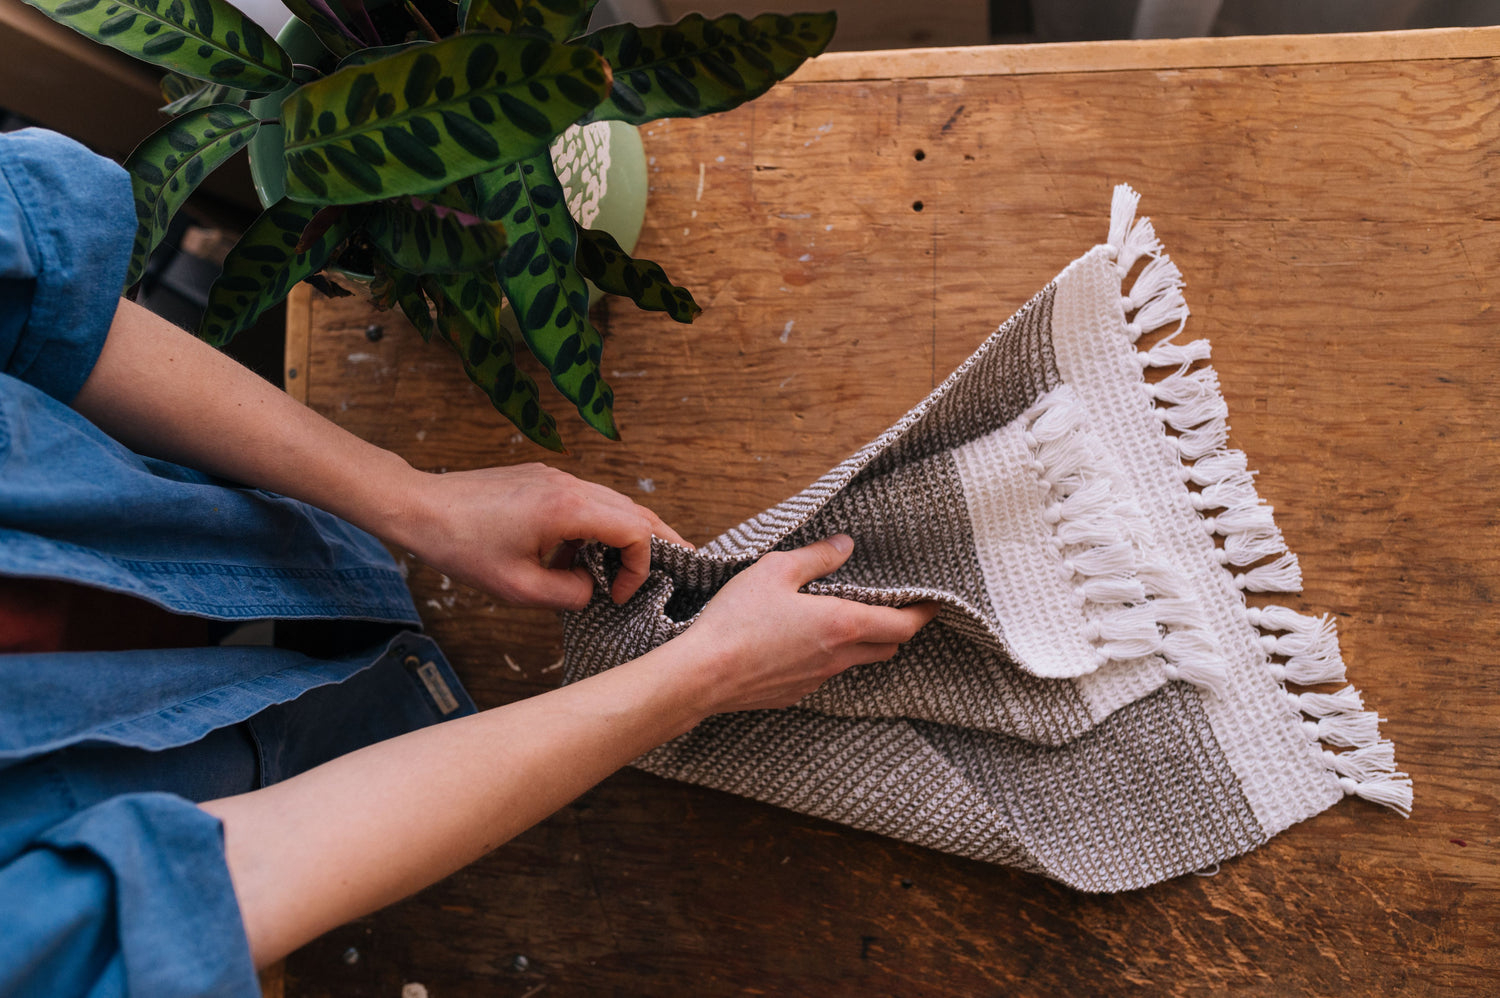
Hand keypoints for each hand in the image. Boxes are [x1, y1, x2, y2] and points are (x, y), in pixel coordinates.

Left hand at [389, 463, 688, 608]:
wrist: (420, 507)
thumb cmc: (462, 547)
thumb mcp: (518, 588)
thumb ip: (568, 594)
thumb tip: (591, 589)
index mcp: (569, 508)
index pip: (636, 530)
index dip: (640, 566)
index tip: (620, 595)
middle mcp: (570, 484)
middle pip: (636, 509)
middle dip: (657, 542)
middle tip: (677, 565)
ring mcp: (556, 477)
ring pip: (612, 503)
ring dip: (622, 536)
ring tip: (617, 570)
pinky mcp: (542, 478)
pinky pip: (585, 500)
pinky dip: (594, 526)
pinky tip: (572, 555)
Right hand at [672, 535, 939, 714]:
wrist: (701, 676)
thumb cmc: (737, 620)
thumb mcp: (776, 570)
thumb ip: (816, 557)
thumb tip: (845, 545)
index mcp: (842, 624)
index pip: (903, 625)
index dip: (924, 613)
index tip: (934, 602)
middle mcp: (837, 657)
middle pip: (887, 647)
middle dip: (897, 628)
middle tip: (893, 606)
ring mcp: (815, 680)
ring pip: (855, 662)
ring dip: (861, 643)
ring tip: (844, 619)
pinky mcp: (793, 694)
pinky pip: (823, 674)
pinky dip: (827, 657)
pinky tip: (802, 641)